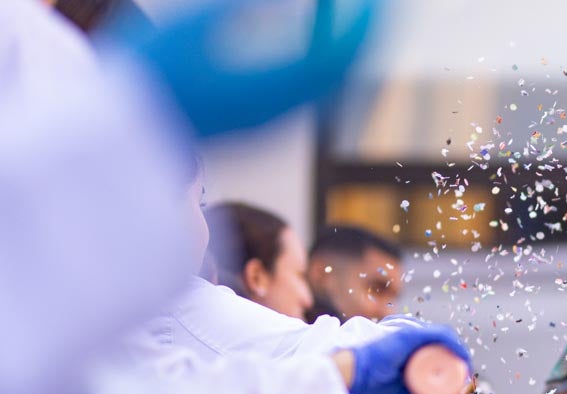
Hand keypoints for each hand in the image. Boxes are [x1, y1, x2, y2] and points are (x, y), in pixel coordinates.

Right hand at [105, 0, 376, 138]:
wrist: (119, 137)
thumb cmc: (148, 74)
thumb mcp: (194, 25)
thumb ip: (243, 6)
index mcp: (267, 88)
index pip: (336, 57)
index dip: (361, 26)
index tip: (377, 2)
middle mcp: (278, 113)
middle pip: (340, 75)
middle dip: (361, 37)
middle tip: (377, 8)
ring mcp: (271, 124)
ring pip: (329, 90)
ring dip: (345, 55)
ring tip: (358, 23)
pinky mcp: (259, 126)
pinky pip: (309, 98)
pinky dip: (326, 71)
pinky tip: (324, 50)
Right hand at [346, 323, 470, 393]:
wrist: (355, 378)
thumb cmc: (376, 389)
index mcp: (414, 352)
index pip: (443, 353)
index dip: (458, 365)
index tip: (464, 381)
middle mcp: (415, 341)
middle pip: (446, 347)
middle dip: (460, 360)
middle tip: (465, 376)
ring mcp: (412, 335)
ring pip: (445, 340)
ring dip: (459, 353)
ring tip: (464, 369)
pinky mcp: (409, 334)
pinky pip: (438, 335)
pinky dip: (453, 345)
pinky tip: (460, 357)